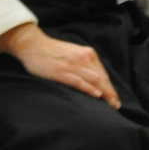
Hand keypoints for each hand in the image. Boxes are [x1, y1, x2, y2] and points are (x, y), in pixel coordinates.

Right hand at [0, 24, 120, 107]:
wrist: (32, 44)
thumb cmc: (52, 51)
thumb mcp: (73, 53)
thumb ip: (84, 63)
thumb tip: (94, 79)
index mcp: (88, 54)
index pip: (103, 73)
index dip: (110, 87)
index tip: (115, 98)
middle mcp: (84, 58)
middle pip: (102, 78)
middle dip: (111, 93)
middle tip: (116, 105)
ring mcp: (73, 65)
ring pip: (94, 80)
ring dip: (105, 93)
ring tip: (110, 104)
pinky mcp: (62, 71)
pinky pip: (79, 81)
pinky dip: (89, 88)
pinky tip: (97, 95)